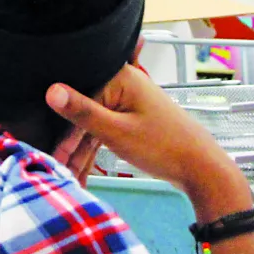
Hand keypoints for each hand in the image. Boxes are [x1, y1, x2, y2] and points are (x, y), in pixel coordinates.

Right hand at [46, 63, 250, 215]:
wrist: (202, 169)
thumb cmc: (163, 147)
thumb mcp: (116, 132)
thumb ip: (82, 112)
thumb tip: (51, 90)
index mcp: (120, 78)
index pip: (77, 96)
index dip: (62, 127)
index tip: (50, 150)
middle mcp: (122, 85)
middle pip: (83, 112)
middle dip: (69, 143)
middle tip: (56, 166)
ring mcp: (127, 103)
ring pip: (92, 126)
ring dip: (79, 152)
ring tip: (66, 174)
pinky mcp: (131, 120)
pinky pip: (104, 133)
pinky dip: (94, 152)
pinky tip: (81, 172)